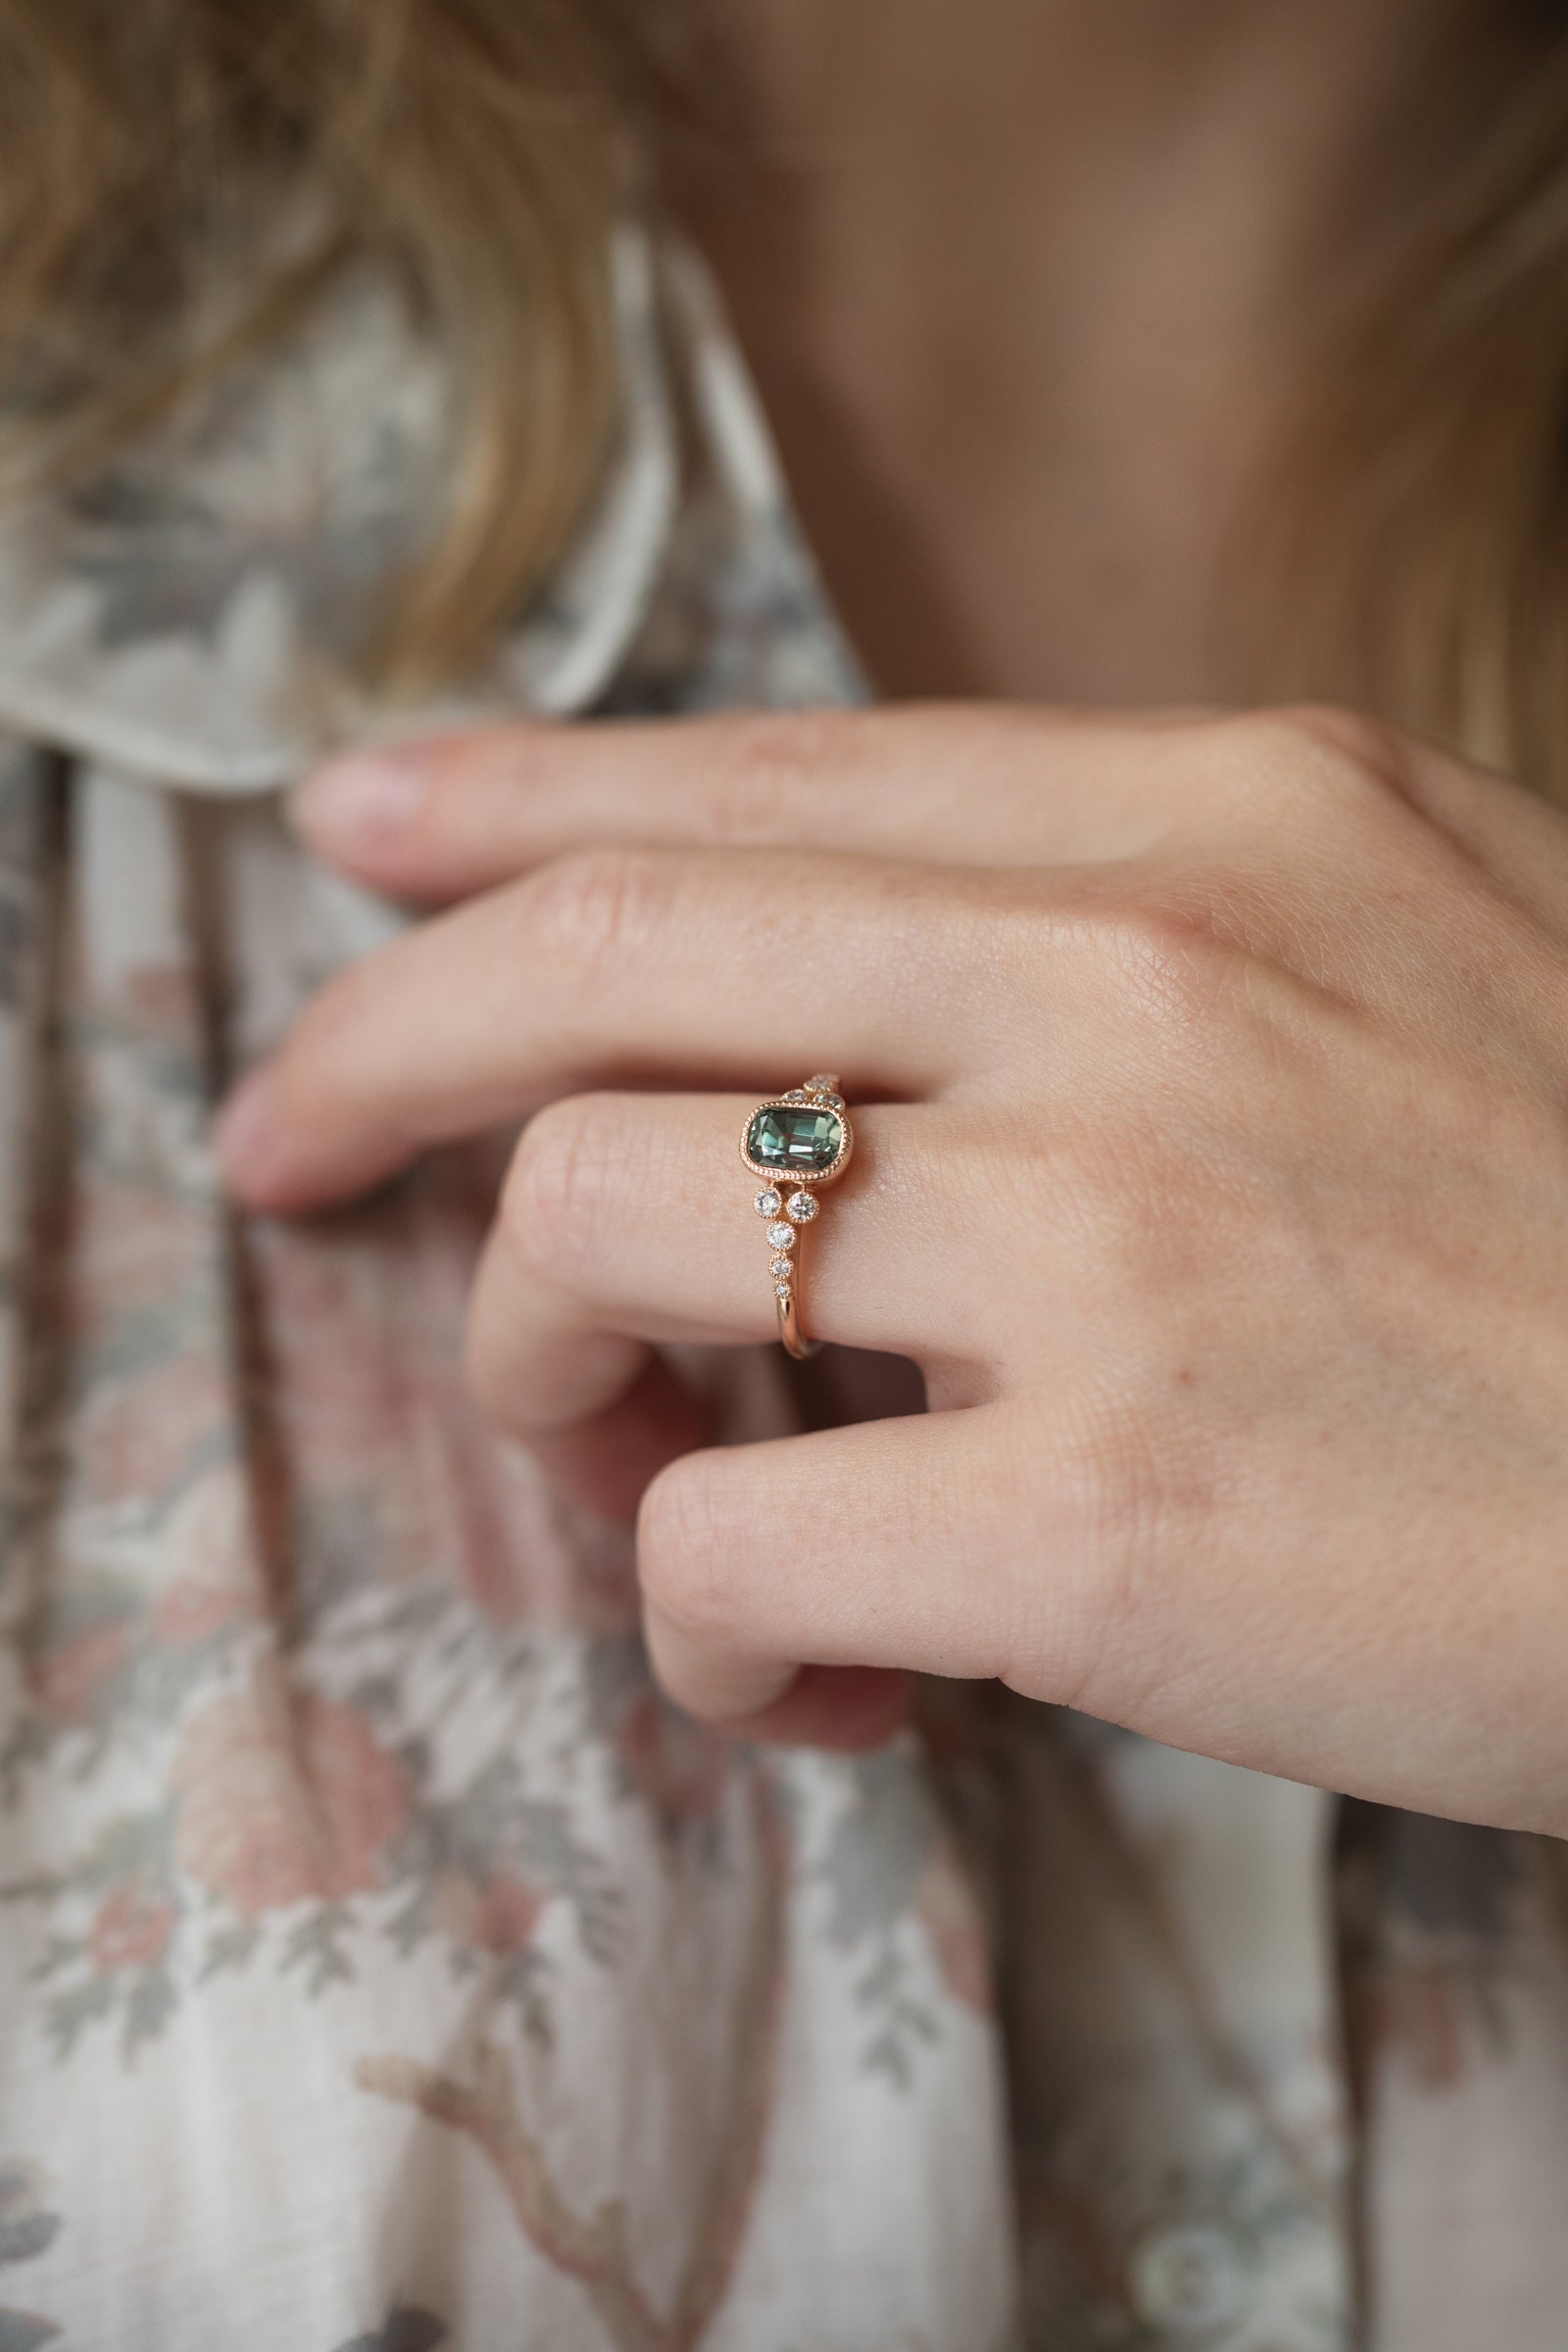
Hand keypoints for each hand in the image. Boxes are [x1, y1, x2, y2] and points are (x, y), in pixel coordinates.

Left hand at [218, 704, 1567, 1829]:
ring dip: (548, 1373)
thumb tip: (842, 976)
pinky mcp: (1111, 1510)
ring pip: (601, 1228)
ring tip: (634, 1475)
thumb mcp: (1410, 951)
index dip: (512, 805)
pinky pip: (723, 1544)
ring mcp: (1118, 1234)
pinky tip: (814, 1682)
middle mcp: (1142, 975)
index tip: (361, 836)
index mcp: (1223, 817)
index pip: (758, 778)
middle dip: (381, 1046)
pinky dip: (696, 1630)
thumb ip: (1131, 920)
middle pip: (601, 955)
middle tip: (288, 1144)